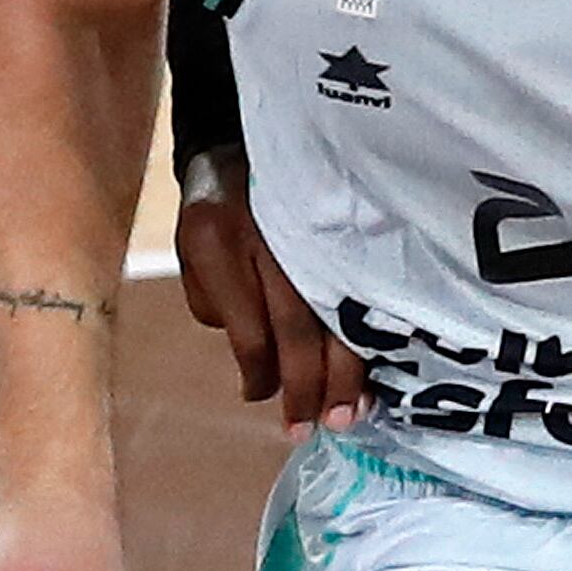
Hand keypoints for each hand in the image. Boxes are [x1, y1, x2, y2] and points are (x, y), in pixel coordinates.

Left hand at [172, 163, 363, 431]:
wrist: (250, 141)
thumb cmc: (220, 211)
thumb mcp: (196, 254)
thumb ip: (219, 309)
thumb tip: (260, 372)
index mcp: (221, 242)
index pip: (249, 327)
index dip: (260, 372)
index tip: (262, 398)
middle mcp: (272, 237)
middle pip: (298, 326)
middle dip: (308, 386)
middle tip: (313, 429)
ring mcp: (316, 230)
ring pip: (339, 314)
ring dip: (344, 373)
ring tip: (347, 415)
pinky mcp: (347, 229)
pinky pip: (365, 292)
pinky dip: (370, 338)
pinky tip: (376, 371)